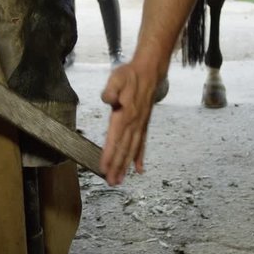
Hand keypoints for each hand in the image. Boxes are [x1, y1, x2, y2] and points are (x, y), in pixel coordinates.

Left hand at [100, 62, 158, 184]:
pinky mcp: (143, 124)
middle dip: (117, 166)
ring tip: (120, 180)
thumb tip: (108, 99)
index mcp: (125, 114)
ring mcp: (140, 125)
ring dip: (126, 166)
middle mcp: (133, 123)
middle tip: (111, 182)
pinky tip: (139, 169)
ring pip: (132, 150)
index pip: (115, 138)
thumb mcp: (117, 77)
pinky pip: (142, 144)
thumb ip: (111, 89)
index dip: (109, 154)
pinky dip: (140, 157)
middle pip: (124, 149)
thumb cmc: (130, 75)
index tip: (104, 168)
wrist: (149, 71)